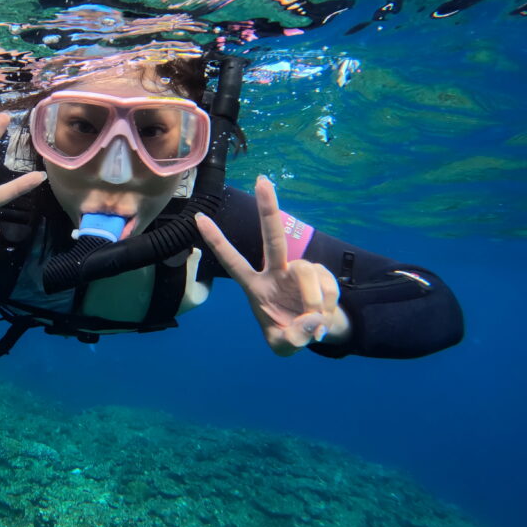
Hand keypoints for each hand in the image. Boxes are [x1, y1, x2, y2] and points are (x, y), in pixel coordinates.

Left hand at [195, 175, 349, 355]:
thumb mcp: (283, 347)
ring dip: (314, 296)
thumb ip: (291, 339)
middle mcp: (275, 272)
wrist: (318, 331)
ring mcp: (299, 271)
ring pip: (306, 270)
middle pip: (272, 237)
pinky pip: (327, 285)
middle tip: (262, 179)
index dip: (216, 241)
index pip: (232, 261)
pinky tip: (324, 316)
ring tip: (314, 318)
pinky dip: (328, 303)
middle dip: (268, 208)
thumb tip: (309, 319)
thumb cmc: (290, 333)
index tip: (198, 218)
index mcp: (255, 286)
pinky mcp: (321, 274)